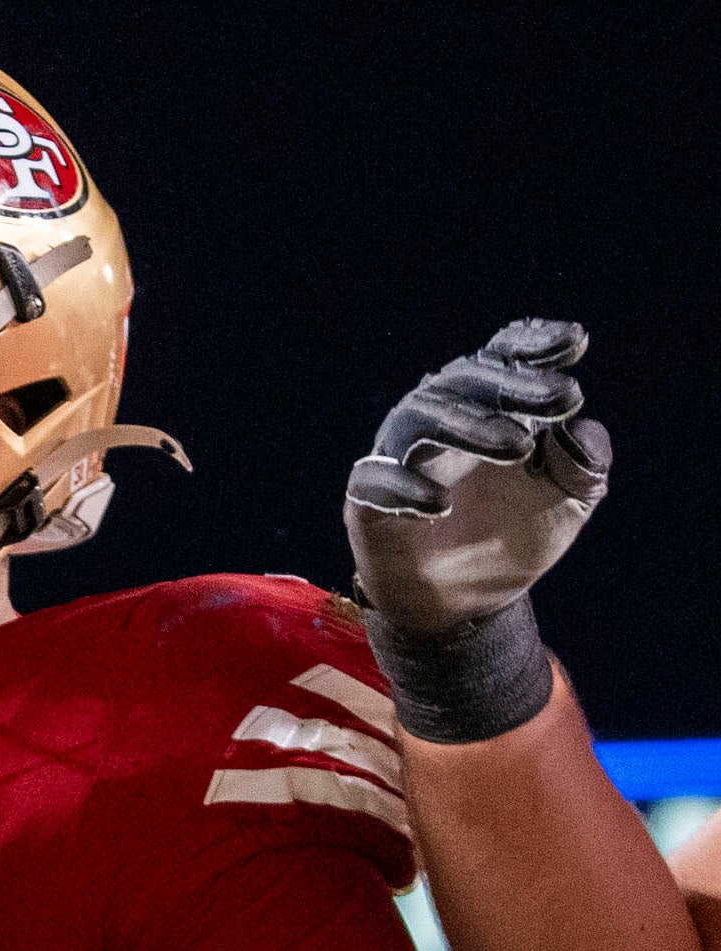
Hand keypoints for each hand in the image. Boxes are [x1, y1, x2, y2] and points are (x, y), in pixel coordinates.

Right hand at [344, 320, 604, 641]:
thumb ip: (584, 465)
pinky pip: (374, 482)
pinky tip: (438, 506)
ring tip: (516, 445)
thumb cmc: (510, 540)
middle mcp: (440, 426)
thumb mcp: (568, 504)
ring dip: (467, 426)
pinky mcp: (367, 504)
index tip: (574, 343)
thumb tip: (580, 429)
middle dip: (514, 385)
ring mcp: (401, 462)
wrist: (465, 608)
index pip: (501, 361)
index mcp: (489, 412)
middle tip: (563, 398)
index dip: (532, 345)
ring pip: (418, 420)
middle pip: (463, 382)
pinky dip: (403, 488)